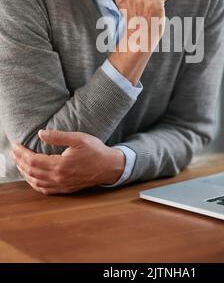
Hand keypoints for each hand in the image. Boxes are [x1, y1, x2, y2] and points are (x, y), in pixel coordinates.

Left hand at [10, 130, 125, 194]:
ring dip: (25, 173)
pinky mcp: (66, 189)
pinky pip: (45, 190)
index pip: (33, 160)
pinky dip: (34, 184)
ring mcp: (61, 185)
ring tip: (19, 164)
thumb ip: (58, 136)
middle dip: (20, 162)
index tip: (16, 146)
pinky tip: (32, 179)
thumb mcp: (79, 138)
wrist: (109, 166)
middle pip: (31, 172)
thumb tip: (40, 134)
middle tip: (13, 153)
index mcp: (60, 165)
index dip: (22, 153)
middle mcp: (58, 177)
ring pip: (36, 182)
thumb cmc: (95, 151)